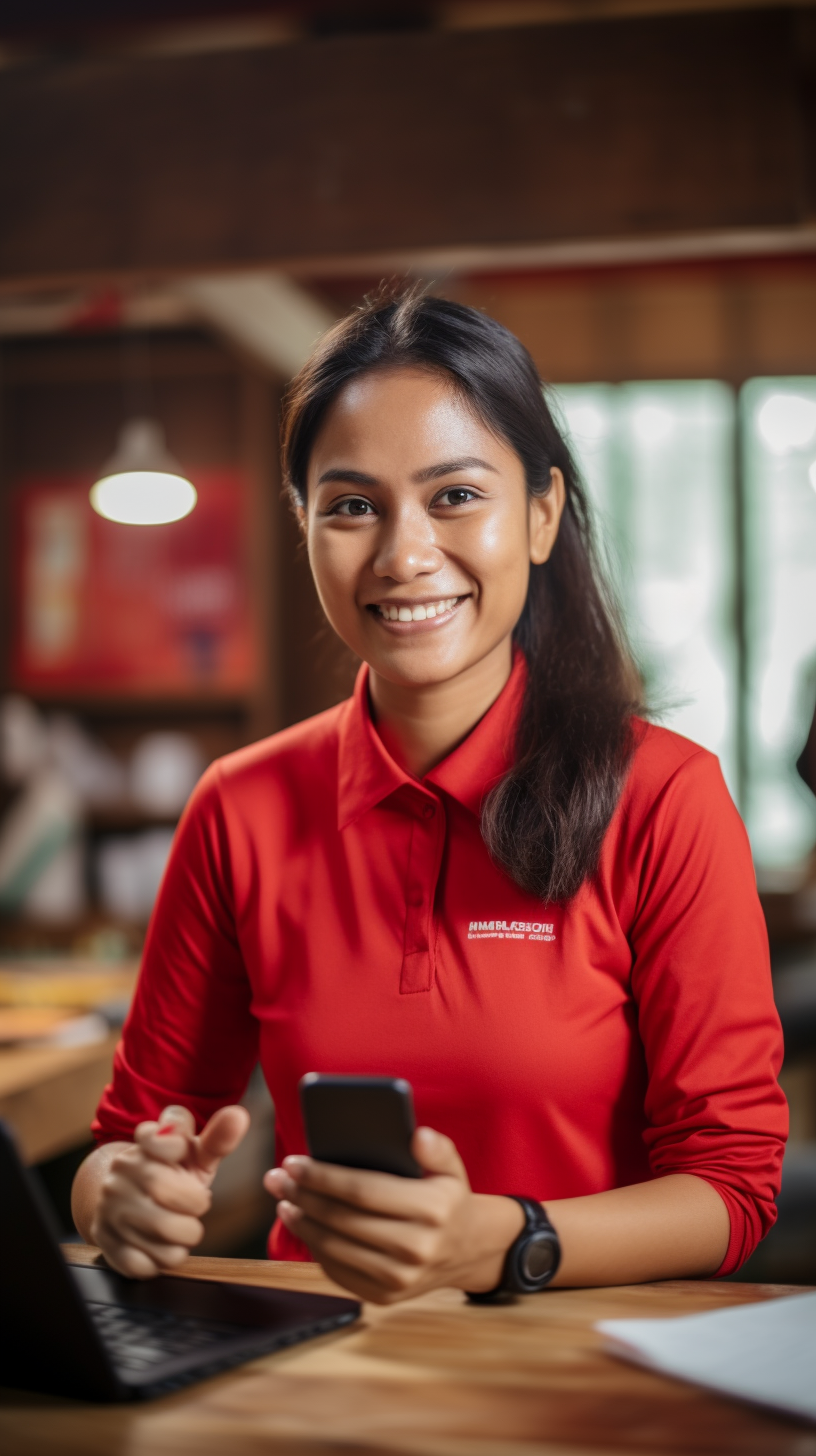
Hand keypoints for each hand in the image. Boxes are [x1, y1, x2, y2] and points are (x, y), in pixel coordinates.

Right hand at [91, 1103, 249, 1279]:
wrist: (127, 1202)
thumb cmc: (172, 1176)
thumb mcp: (196, 1155)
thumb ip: (218, 1138)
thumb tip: (238, 1116)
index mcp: (145, 1142)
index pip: (163, 1136)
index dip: (178, 1147)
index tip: (183, 1157)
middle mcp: (121, 1171)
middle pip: (165, 1188)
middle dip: (195, 1204)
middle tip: (196, 1204)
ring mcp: (109, 1206)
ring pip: (161, 1232)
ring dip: (184, 1237)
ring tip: (181, 1227)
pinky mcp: (105, 1240)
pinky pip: (144, 1263)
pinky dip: (162, 1260)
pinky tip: (161, 1245)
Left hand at [263, 1127, 523, 1303]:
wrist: (467, 1251)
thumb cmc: (448, 1201)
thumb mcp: (452, 1169)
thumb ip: (437, 1149)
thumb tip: (417, 1135)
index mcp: (432, 1211)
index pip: (363, 1191)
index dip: (323, 1176)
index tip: (294, 1162)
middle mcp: (416, 1249)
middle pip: (342, 1219)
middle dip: (303, 1196)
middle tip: (277, 1178)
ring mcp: (399, 1279)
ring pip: (334, 1247)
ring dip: (302, 1222)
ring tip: (283, 1200)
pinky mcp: (384, 1297)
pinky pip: (338, 1271)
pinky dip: (314, 1248)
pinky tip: (303, 1225)